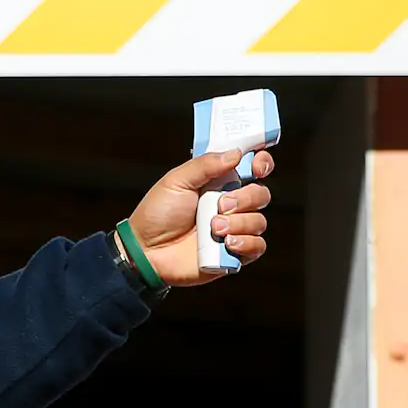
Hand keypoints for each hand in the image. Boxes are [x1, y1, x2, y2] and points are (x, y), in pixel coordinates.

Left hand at [125, 148, 276, 286]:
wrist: (146, 251)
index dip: (262, 163)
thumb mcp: (176, 181)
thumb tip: (236, 153)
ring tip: (213, 228)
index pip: (253, 168)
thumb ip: (205, 164)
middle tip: (221, 204)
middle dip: (246, 197)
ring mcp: (234, 229)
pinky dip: (246, 243)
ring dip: (239, 222)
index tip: (257, 166)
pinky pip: (257, 247)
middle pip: (261, 194)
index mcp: (220, 183)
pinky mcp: (234, 254)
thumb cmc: (158, 214)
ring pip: (259, 221)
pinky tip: (226, 242)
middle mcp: (231, 205)